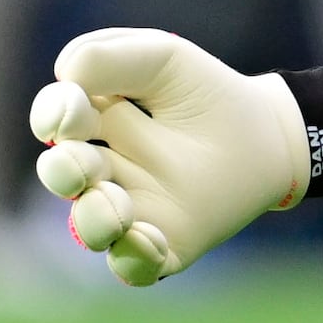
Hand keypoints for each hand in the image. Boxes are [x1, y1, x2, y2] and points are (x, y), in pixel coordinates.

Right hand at [28, 28, 307, 286]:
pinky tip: (148, 240)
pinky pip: (133, 266)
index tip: (72, 109)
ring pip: (91, 228)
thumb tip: (64, 75)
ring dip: (93, 219)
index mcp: (94, 121)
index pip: (56, 120)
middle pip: (63, 176)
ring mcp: (131, 211)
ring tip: (115, 208)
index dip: (53, 115)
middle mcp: (103, 170)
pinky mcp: (163, 245)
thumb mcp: (164, 59)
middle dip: (63, 171)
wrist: (268, 136)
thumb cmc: (207, 92)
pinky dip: (133, 258)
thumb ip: (112, 56)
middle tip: (79, 165)